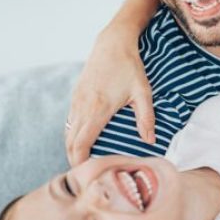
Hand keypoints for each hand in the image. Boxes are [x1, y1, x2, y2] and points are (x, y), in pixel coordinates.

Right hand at [65, 32, 153, 164]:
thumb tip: (150, 141)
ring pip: (68, 132)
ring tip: (83, 163)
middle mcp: (82, 106)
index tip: (86, 174)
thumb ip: (146, 118)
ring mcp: (77, 100)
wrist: (112, 43)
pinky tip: (82, 142)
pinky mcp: (76, 95)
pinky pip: (70, 121)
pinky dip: (73, 135)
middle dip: (75, 160)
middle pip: (70, 142)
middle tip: (85, 176)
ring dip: (72, 148)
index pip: (81, 143)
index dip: (80, 161)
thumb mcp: (143, 92)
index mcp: (97, 109)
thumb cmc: (129, 67)